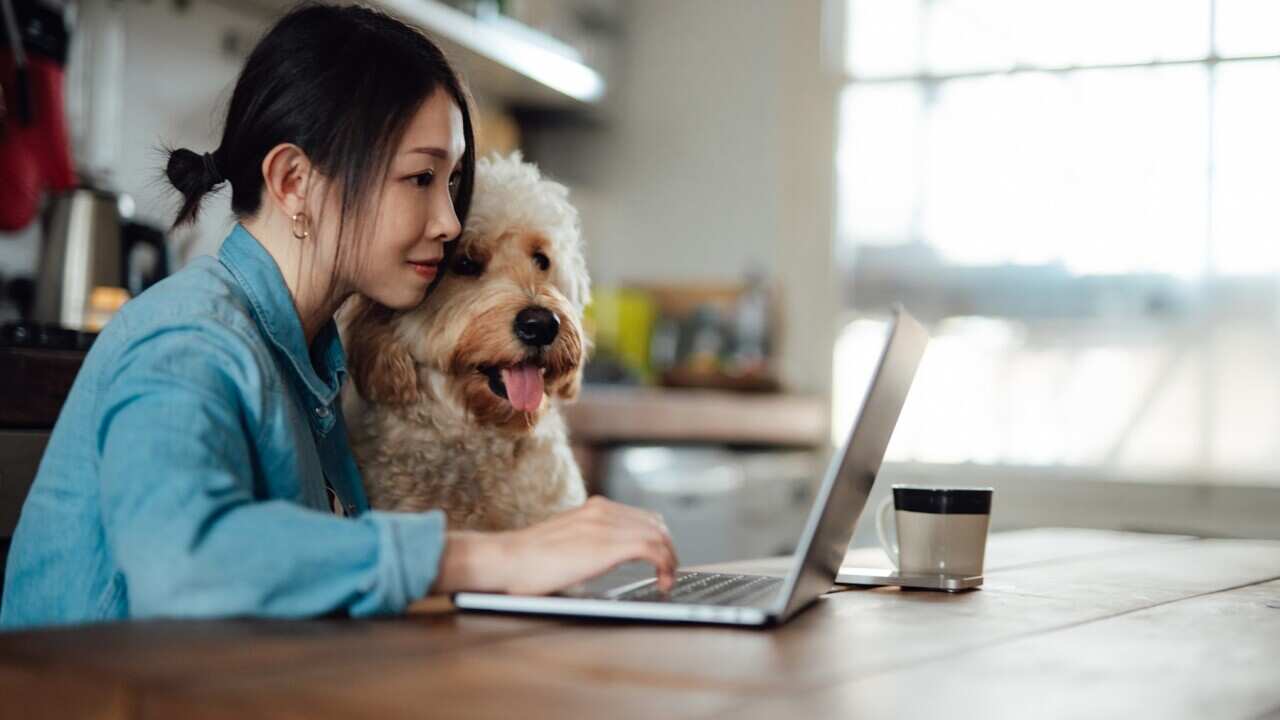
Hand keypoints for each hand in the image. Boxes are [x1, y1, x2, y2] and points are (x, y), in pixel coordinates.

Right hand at [432, 496, 676, 595]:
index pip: (641, 516)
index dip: (657, 538)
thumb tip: (596, 560)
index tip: (660, 560)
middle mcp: (602, 510)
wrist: (505, 559)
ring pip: (659, 535)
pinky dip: (666, 566)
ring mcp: (605, 525)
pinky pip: (653, 549)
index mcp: (592, 508)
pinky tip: (662, 583)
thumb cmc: (525, 561)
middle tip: (668, 573)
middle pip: (656, 523)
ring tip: (667, 581)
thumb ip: (584, 542)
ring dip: (671, 559)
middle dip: (669, 549)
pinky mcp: (607, 545)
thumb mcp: (563, 541)